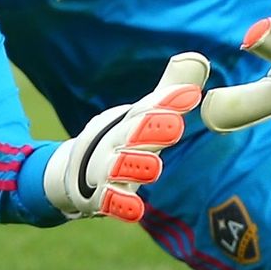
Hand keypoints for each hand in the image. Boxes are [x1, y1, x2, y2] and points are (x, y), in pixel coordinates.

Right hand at [41, 52, 209, 221]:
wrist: (72, 173)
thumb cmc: (119, 140)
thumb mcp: (142, 115)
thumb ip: (169, 93)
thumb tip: (198, 58)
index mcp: (128, 121)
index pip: (147, 107)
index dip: (167, 101)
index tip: (190, 96)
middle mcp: (115, 141)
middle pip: (131, 133)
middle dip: (150, 129)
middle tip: (175, 126)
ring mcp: (105, 169)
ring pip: (119, 166)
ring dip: (135, 166)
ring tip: (155, 168)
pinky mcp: (100, 196)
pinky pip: (110, 201)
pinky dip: (120, 205)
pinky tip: (135, 210)